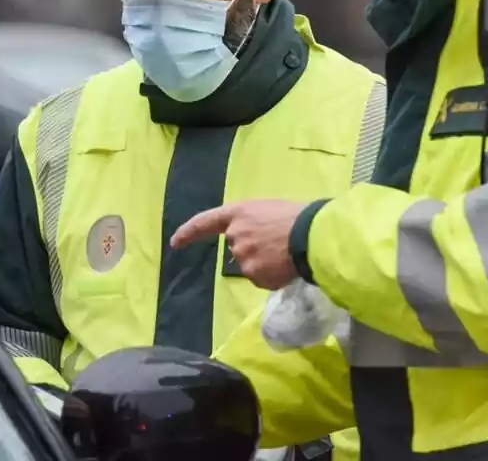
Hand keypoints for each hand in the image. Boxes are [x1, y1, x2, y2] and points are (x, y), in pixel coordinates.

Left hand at [171, 200, 306, 289]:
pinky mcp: (254, 275)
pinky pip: (261, 278)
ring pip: (250, 264)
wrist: (312, 235)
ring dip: (263, 262)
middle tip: (277, 243)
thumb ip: (253, 222)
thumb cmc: (298, 215)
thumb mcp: (269, 209)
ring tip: (286, 254)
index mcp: (238, 213)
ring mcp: (243, 257)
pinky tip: (286, 266)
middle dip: (253, 247)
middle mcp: (235, 235)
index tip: (175, 242)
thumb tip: (258, 237)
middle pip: (237, 247)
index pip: (205, 222)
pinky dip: (272, 275)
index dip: (189, 232)